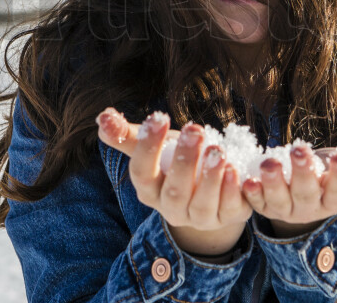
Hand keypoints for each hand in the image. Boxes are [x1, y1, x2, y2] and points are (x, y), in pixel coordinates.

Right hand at [95, 108, 251, 255]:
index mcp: (149, 190)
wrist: (214, 190)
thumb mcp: (158, 147)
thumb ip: (130, 134)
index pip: (141, 172)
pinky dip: (230, 189)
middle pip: (174, 190)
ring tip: (217, 149)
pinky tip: (233, 168)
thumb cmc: (179, 163)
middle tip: (195, 130)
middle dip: (184, 160)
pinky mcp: (227, 217)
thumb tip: (103, 116)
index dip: (148, 146)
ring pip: (202, 203)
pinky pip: (228, 208)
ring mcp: (200, 218)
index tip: (159, 117)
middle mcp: (171, 209)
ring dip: (209, 177)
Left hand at [242, 144, 336, 237]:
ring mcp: (286, 210)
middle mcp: (310, 209)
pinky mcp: (265, 208)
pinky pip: (257, 203)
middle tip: (300, 150)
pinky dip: (252, 193)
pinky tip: (248, 180)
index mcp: (335, 200)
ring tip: (270, 162)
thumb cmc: (331, 175)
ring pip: (279, 200)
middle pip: (307, 193)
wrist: (307, 193)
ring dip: (273, 182)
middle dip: (303, 172)